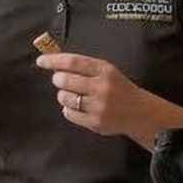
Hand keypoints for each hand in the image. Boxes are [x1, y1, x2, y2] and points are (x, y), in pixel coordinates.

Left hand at [38, 51, 166, 140]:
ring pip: (64, 98)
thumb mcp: (107, 71)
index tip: (42, 61)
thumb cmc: (119, 89)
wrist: (140, 113)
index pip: (73, 62)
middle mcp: (102, 87)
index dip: (54, 60)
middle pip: (65, 80)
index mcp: (105, 70)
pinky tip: (78, 107)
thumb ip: (84, 67)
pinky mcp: (95, 122)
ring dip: (63, 95)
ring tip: (73, 95)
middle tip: (61, 80)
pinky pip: (69, 114)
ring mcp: (98, 106)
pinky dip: (69, 109)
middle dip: (58, 79)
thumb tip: (55, 64)